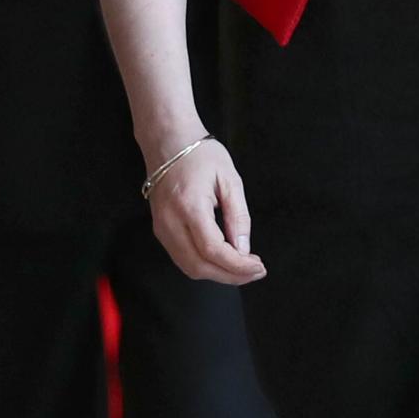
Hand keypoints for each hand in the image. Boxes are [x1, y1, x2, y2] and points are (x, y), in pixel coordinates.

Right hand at [145, 137, 267, 283]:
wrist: (168, 141)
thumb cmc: (200, 154)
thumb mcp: (229, 178)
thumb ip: (238, 216)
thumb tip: (243, 249)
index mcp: (189, 207)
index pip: (212, 250)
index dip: (237, 265)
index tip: (258, 267)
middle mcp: (170, 223)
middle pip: (199, 266)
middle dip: (230, 275)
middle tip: (255, 272)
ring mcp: (162, 229)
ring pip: (189, 268)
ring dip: (218, 274)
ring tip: (242, 268)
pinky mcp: (160, 231)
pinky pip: (182, 258)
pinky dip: (204, 265)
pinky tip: (223, 260)